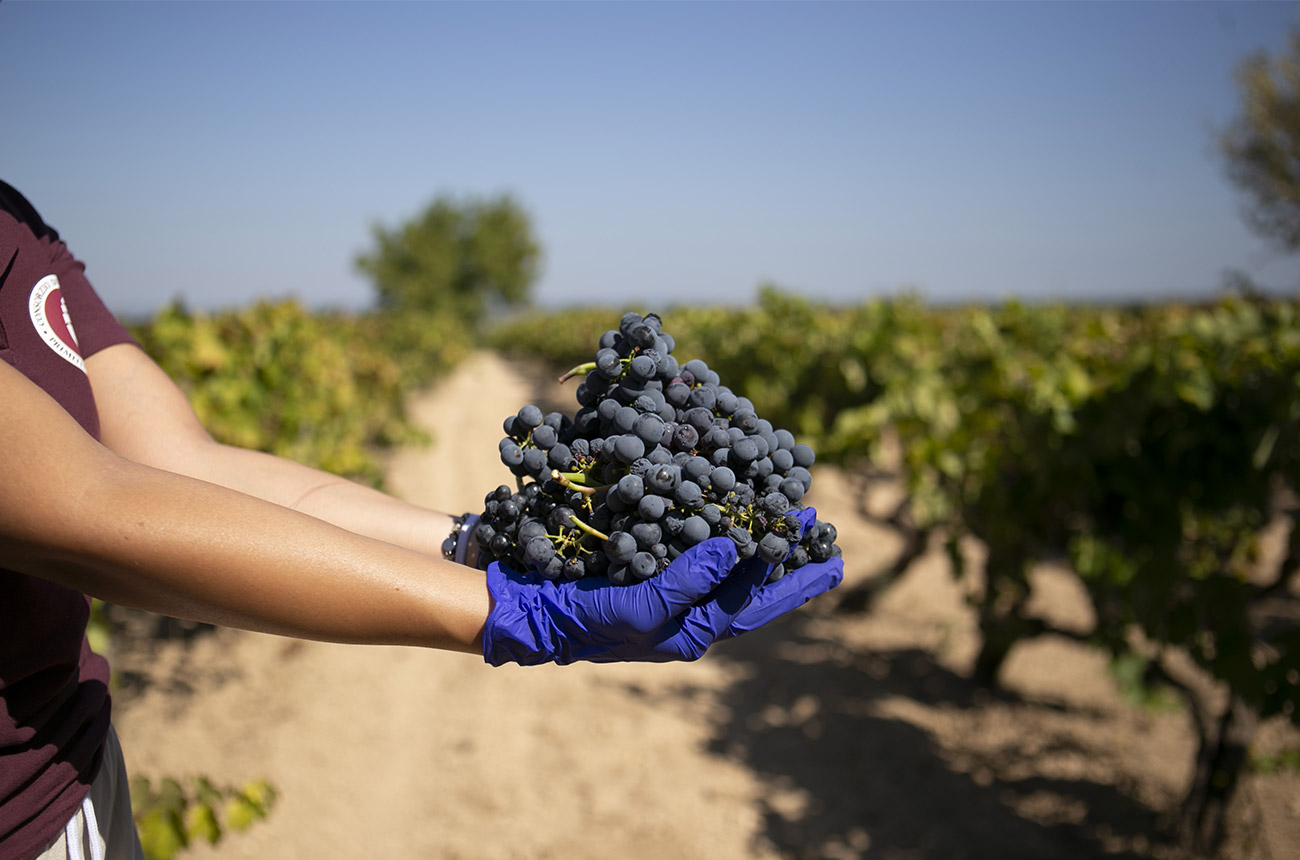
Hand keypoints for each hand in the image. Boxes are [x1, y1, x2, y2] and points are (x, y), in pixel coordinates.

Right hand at [480, 508, 842, 665]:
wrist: (523, 606)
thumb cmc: (582, 619)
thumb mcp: (637, 611)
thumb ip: (686, 586)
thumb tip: (736, 551)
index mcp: (692, 632)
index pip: (756, 605)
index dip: (794, 580)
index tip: (830, 553)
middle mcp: (687, 610)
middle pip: (750, 582)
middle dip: (786, 555)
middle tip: (822, 527)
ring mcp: (666, 583)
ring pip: (725, 559)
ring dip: (756, 534)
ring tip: (785, 507)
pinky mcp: (645, 557)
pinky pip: (691, 538)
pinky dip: (715, 519)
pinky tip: (728, 498)